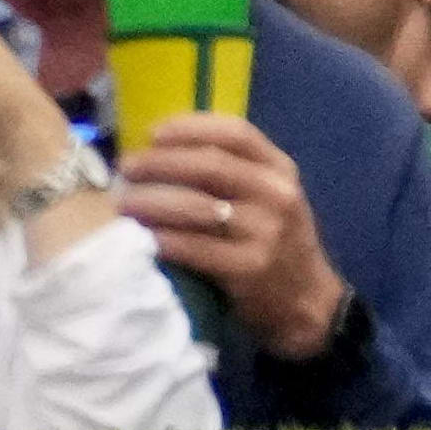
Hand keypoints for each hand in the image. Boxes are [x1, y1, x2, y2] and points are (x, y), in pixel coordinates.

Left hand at [124, 115, 347, 358]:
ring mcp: (265, 232)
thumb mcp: (271, 199)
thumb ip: (236, 174)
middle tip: (126, 168)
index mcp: (281, 170)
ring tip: (123, 203)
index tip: (153, 133)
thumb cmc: (277, 243)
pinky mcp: (249, 268)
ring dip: (152, 201)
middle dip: (160, 163)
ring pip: (196, 206)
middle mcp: (276, 194)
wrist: (307, 302)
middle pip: (210, 165)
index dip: (191, 128)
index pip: (236, 133)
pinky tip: (141, 237)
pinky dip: (163, 239)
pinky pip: (194, 247)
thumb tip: (166, 152)